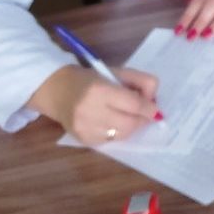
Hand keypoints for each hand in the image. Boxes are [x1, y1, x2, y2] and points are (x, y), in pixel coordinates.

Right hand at [28, 66, 159, 145]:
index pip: (132, 104)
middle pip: (128, 123)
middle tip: (145, 114)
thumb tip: (154, 101)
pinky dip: (118, 133)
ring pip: (121, 135)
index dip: (148, 109)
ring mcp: (84, 128)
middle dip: (141, 120)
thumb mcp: (117, 72)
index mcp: (98, 89)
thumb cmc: (91, 79)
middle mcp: (89, 111)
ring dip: (132, 127)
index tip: (156, 110)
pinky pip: (111, 141)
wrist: (57, 91)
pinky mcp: (83, 140)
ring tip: (129, 116)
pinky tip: (114, 122)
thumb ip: (140, 81)